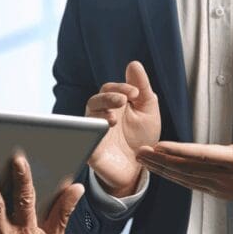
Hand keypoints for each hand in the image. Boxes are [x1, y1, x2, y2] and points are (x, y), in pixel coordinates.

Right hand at [85, 60, 160, 195]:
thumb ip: (142, 88)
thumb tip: (133, 64)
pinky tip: (104, 132)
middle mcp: (100, 116)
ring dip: (99, 115)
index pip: (110, 89)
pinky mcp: (90, 150)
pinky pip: (84, 140)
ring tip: (114, 119)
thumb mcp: (147, 111)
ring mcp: (93, 133)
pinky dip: (91, 135)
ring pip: (87, 118)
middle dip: (107, 98)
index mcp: (113, 104)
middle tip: (122, 100)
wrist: (139, 169)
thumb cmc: (141, 138)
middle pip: (95, 101)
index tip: (136, 93)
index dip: (121, 88)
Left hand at [135, 101, 232, 226]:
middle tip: (139, 151)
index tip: (160, 145)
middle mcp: (228, 177)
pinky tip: (161, 172)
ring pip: (187, 179)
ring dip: (163, 170)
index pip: (205, 155)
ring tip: (142, 160)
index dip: (180, 150)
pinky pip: (193, 185)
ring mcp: (223, 188)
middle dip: (161, 160)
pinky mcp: (222, 193)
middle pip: (188, 169)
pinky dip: (175, 178)